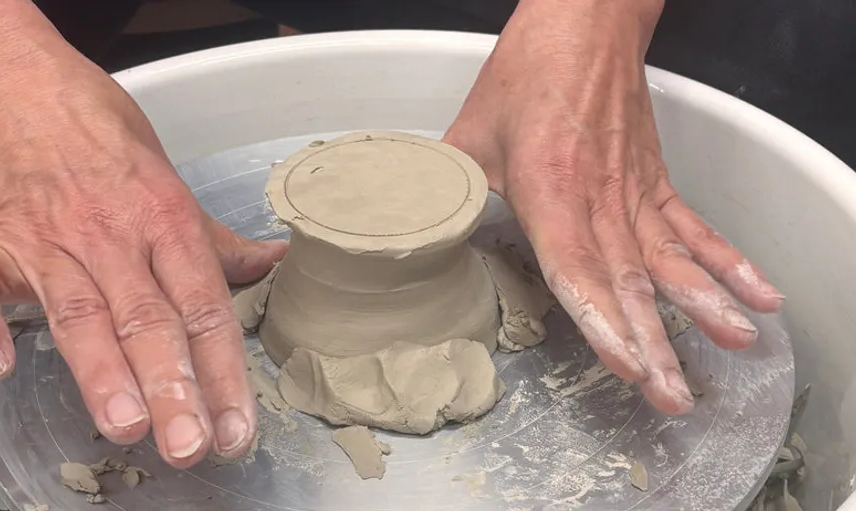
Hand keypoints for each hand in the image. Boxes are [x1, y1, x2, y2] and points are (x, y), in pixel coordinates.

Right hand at [0, 17, 285, 467]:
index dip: (224, 369)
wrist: (23, 87)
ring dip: (102, 370)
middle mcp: (113, 236)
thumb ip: (216, 241)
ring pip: (80, 310)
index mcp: (166, 222)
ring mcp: (49, 240)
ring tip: (126, 424)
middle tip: (189, 443)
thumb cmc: (104, 139)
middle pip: (148, 318)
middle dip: (172, 385)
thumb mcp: (173, 182)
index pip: (205, 305)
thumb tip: (272, 263)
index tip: (236, 424)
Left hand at [444, 0, 783, 414]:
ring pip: (670, 259)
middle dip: (654, 343)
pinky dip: (728, 261)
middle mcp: (599, 199)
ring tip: (735, 345)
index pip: (578, 271)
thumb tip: (418, 227)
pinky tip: (757, 294)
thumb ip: (448, 190)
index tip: (628, 367)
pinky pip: (695, 227)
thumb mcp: (470, 134)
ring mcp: (634, 191)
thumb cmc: (527, 73)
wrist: (582, 23)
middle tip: (673, 395)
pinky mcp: (655, 180)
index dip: (603, 323)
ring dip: (703, 307)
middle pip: (629, 280)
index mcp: (550, 190)